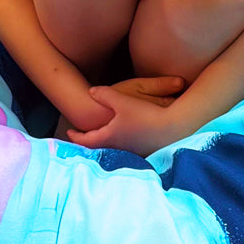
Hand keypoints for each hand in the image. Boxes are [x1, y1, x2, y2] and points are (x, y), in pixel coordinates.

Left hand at [66, 76, 186, 155]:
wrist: (173, 127)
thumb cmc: (145, 114)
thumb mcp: (122, 100)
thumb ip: (104, 95)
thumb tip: (90, 91)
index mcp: (108, 136)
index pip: (86, 140)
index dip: (76, 136)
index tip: (69, 132)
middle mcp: (117, 147)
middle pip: (96, 147)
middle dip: (88, 142)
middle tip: (81, 137)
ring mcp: (130, 151)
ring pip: (111, 149)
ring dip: (103, 144)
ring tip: (100, 137)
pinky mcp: (143, 151)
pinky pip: (124, 149)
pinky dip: (117, 144)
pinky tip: (122, 139)